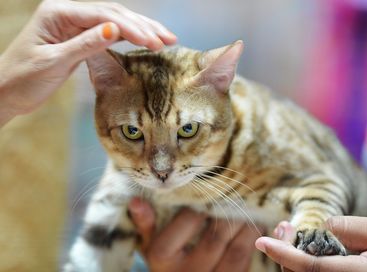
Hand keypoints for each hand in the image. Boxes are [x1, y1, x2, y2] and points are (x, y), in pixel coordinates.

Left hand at [0, 0, 176, 125]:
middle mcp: (67, 13)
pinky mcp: (78, 37)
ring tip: (165, 39)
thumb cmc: (23, 78)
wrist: (6, 92)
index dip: (132, 28)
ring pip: (114, 21)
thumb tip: (116, 30)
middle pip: (113, 13)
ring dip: (140, 29)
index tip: (154, 41)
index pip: (103, 15)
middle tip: (169, 39)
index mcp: (58, 12)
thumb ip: (85, 44)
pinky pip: (108, 33)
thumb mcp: (54, 61)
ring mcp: (73, 24)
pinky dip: (128, 37)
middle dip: (143, 25)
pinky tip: (143, 41)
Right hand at [129, 198, 259, 271]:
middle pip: (215, 236)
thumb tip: (136, 201)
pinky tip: (256, 226)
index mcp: (162, 256)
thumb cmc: (164, 262)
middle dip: (230, 212)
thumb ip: (145, 224)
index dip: (205, 202)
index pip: (189, 221)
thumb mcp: (148, 244)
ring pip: (236, 252)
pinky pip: (245, 264)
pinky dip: (252, 243)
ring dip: (247, 227)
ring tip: (252, 206)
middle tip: (240, 191)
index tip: (215, 187)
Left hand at [255, 216, 366, 271]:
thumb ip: (350, 228)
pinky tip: (298, 245)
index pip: (313, 268)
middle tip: (283, 226)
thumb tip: (320, 227)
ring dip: (290, 255)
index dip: (284, 254)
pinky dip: (300, 261)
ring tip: (287, 230)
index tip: (263, 242)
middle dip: (284, 251)